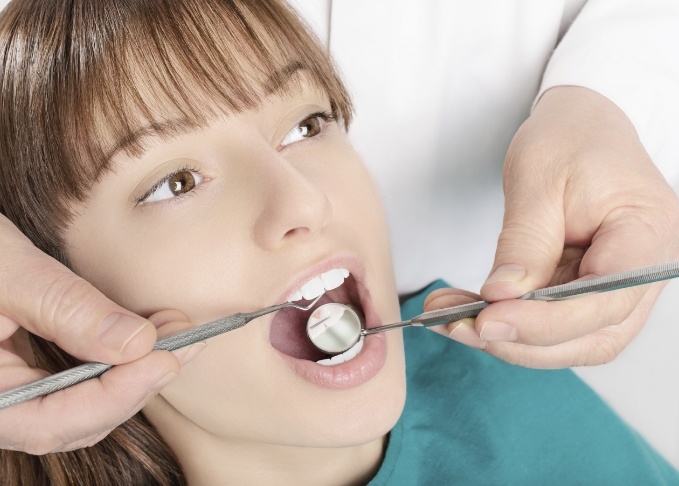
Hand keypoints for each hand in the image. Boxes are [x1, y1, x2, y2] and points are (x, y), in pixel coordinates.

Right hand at [0, 216, 202, 453]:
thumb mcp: (7, 271)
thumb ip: (65, 308)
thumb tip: (138, 344)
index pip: (49, 422)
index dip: (116, 395)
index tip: (165, 358)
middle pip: (74, 422)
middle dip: (137, 384)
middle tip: (186, 341)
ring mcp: (10, 394)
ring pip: (80, 407)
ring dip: (135, 374)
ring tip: (177, 334)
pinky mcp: (26, 375)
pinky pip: (76, 385)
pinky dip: (116, 363)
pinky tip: (149, 335)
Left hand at [425, 86, 678, 367]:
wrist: (582, 129)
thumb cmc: (569, 141)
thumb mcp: (538, 182)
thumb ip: (524, 244)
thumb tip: (500, 298)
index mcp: (646, 233)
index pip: (603, 299)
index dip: (544, 322)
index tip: (487, 318)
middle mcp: (646, 272)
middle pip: (591, 335)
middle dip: (520, 340)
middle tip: (458, 325)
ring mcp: (621, 288)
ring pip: (572, 341)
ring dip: (510, 340)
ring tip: (451, 318)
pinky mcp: (592, 293)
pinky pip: (556, 324)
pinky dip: (512, 324)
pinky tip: (469, 311)